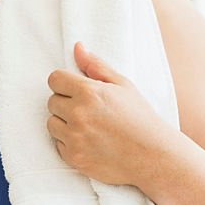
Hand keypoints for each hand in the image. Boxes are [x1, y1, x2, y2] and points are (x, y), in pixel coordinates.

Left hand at [45, 41, 174, 186]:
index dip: (64, 84)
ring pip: (51, 124)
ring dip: (64, 124)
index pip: (54, 79)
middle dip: (66, 104)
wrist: (152, 156)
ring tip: (88, 127)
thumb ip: (96, 66)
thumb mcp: (122, 85)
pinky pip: (58, 144)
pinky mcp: (74, 158)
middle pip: (51, 101)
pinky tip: (89, 142)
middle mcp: (78, 114)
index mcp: (89, 92)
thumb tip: (77, 47)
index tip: (76, 91)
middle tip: (89, 111)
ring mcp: (74, 138)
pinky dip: (69, 143)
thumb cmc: (140, 118)